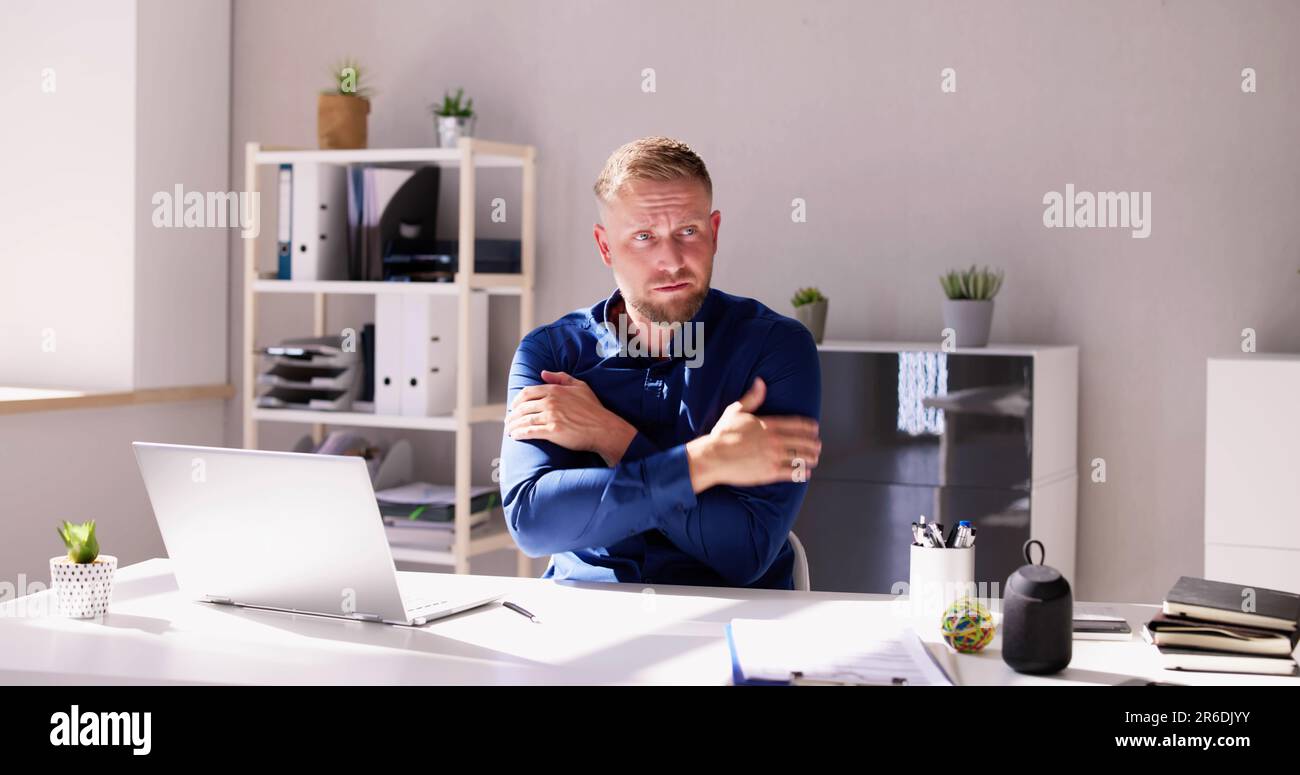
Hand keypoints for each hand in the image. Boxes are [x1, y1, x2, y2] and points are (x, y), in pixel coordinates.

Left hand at [506, 370, 636, 465]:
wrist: (603, 428)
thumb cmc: (593, 409)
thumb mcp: (580, 386)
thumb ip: (561, 378)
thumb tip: (543, 373)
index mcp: (555, 390)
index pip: (527, 392)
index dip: (517, 400)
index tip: (513, 407)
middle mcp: (550, 402)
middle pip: (523, 407)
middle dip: (512, 414)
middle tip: (508, 421)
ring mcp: (551, 416)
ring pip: (524, 420)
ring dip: (513, 425)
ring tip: (508, 430)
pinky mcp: (552, 431)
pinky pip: (530, 431)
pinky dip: (520, 434)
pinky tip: (515, 436)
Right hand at [686, 377, 820, 491]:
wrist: (713, 457)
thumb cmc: (723, 435)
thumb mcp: (736, 411)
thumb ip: (752, 397)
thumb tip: (760, 382)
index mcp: (769, 425)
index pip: (798, 424)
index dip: (810, 427)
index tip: (815, 429)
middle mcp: (775, 440)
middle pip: (803, 441)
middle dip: (814, 444)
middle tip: (818, 445)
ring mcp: (774, 457)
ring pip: (801, 457)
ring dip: (811, 458)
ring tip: (814, 459)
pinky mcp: (769, 472)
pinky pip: (792, 473)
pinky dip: (801, 472)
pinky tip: (806, 473)